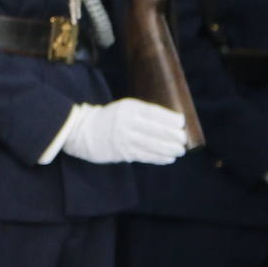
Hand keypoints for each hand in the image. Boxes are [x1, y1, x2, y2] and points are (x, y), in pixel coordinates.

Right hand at [61, 98, 186, 164]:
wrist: (84, 131)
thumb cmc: (111, 118)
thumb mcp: (125, 108)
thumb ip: (143, 114)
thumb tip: (171, 124)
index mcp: (129, 107)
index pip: (152, 112)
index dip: (168, 118)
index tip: (181, 122)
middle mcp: (126, 122)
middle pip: (154, 130)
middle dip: (171, 135)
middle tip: (183, 139)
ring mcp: (124, 138)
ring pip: (151, 144)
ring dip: (167, 149)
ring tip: (180, 151)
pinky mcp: (122, 153)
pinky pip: (144, 156)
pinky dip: (158, 158)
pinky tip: (168, 159)